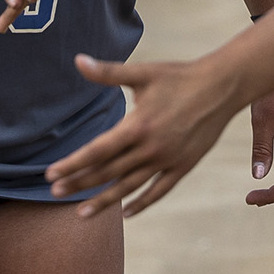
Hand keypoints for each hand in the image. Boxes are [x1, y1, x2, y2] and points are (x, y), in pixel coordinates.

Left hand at [46, 53, 244, 217]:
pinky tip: (126, 212)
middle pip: (108, 172)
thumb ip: (108, 72)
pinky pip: (159, 190)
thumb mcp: (143, 72)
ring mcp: (168, 160)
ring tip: (82, 213)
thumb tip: (77, 60)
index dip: (72, 164)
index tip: (50, 175)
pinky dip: (142, 203)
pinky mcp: (184, 166)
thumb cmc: (179, 76)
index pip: (97, 151)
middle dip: (79, 183)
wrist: (222, 86)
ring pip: (130, 187)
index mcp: (138, 125)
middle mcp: (151, 148)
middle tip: (55, 193)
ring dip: (104, 200)